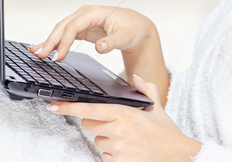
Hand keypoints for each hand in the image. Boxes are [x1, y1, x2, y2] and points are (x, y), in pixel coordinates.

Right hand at [29, 5, 155, 60]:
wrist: (136, 27)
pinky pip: (65, 34)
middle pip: (63, 26)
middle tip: (40, 55)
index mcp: (95, 12)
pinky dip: (54, 41)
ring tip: (36, 53)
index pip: (74, 26)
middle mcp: (85, 14)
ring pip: (61, 30)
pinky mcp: (81, 28)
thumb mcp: (126, 36)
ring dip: (49, 41)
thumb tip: (100, 47)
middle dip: (50, 40)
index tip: (58, 56)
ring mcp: (82, 20)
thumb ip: (112, 42)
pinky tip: (45, 48)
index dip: (64, 41)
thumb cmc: (132, 28)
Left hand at [47, 74, 200, 161]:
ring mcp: (117, 148)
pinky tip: (129, 149)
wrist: (177, 157)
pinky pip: (105, 155)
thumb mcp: (158, 108)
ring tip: (128, 137)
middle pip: (89, 124)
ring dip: (107, 138)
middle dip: (97, 122)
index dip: (69, 107)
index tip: (54, 105)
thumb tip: (136, 77)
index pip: (90, 109)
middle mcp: (118, 131)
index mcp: (125, 114)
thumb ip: (145, 89)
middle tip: (115, 122)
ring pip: (97, 140)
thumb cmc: (167, 133)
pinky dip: (113, 152)